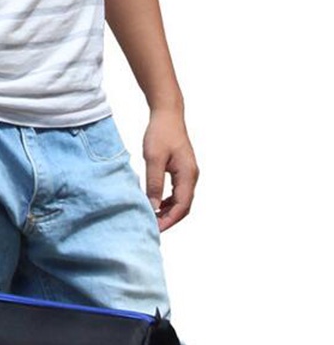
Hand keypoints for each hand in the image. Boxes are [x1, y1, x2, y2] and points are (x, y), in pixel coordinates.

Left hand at [142, 108, 198, 231]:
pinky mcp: (183, 171)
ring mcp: (189, 174)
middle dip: (169, 220)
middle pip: (184, 207)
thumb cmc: (160, 133)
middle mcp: (192, 176)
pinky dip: (168, 203)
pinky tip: (156, 204)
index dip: (169, 220)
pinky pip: (178, 193)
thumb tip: (153, 206)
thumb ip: (154, 183)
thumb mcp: (153, 159)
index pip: (181, 206)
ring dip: (168, 212)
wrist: (167, 115)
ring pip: (182, 201)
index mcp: (187, 175)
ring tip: (152, 219)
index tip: (154, 229)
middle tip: (152, 228)